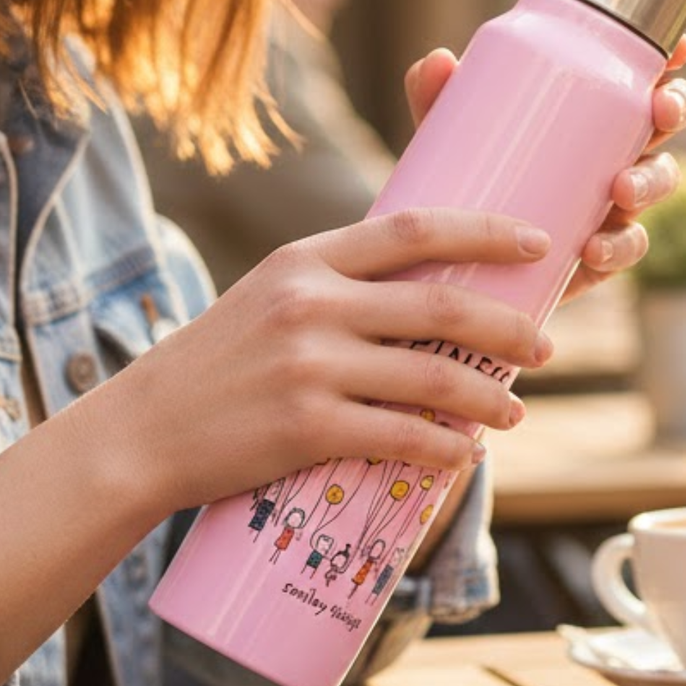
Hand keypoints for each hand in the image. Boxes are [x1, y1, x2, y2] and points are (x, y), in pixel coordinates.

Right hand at [120, 209, 553, 516]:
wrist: (140, 433)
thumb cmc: (214, 366)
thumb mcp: (267, 299)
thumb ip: (337, 290)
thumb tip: (428, 300)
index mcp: (305, 261)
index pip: (415, 228)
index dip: (486, 232)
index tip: (537, 242)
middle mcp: (310, 304)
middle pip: (441, 304)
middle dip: (508, 327)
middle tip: (545, 346)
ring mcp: (308, 366)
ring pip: (432, 376)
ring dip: (489, 397)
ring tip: (514, 411)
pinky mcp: (306, 428)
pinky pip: (402, 437)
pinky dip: (447, 450)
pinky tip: (467, 457)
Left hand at [405, 36, 685, 302]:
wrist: (444, 259)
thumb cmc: (458, 176)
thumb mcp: (444, 135)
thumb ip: (435, 96)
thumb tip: (439, 62)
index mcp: (589, 110)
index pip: (639, 73)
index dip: (671, 57)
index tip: (678, 48)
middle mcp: (610, 151)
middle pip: (664, 122)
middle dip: (676, 109)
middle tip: (659, 112)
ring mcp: (609, 205)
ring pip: (657, 183)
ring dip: (651, 181)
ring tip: (621, 190)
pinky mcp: (595, 255)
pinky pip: (623, 249)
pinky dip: (616, 248)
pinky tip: (593, 247)